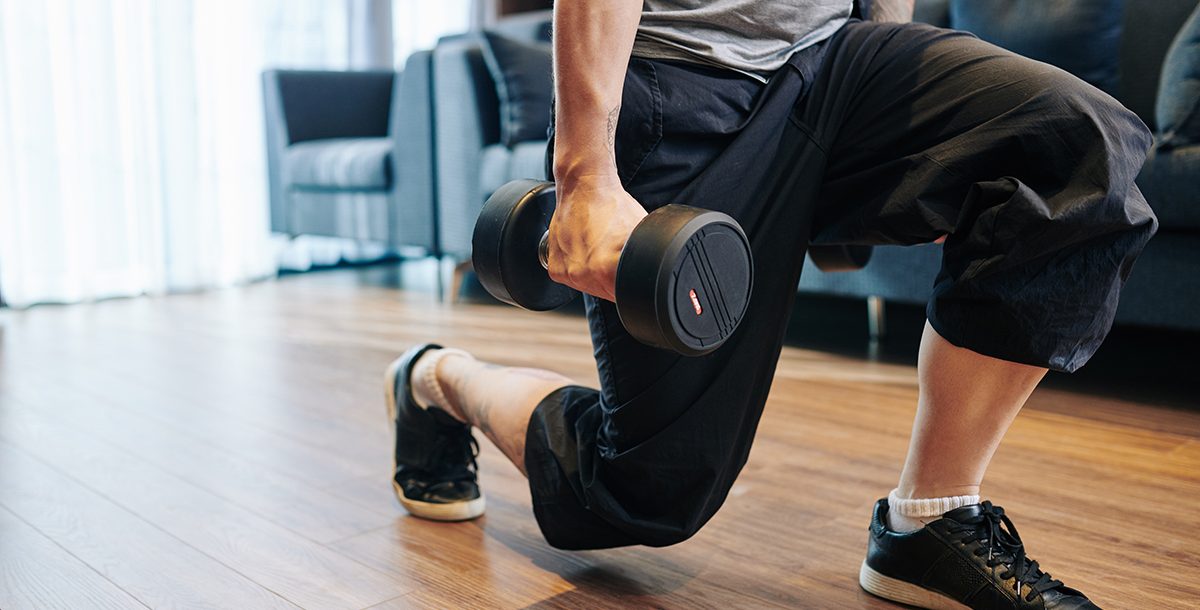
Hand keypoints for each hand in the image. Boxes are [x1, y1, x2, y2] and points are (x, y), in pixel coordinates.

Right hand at [546, 173, 646, 301]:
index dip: (631, 284)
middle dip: (613, 280)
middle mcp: (583, 274)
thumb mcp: (640, 232)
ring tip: (598, 248)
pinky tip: (584, 249)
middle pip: (607, 294)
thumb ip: (646, 257)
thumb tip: (656, 272)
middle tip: (614, 253)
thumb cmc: (612, 205)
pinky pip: (572, 279)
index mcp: (605, 269)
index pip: (625, 295)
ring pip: (589, 288)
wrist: (584, 187)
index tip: (631, 270)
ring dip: (595, 275)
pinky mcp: (556, 268)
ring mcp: (568, 272)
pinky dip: (579, 268)